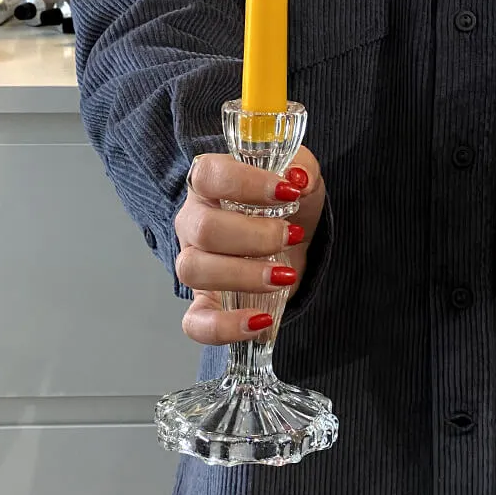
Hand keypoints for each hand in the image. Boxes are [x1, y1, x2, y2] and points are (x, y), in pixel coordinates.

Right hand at [173, 146, 325, 345]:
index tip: (288, 192)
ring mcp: (193, 262)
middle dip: (255, 236)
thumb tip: (298, 179)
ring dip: (244, 275)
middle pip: (204, 229)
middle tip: (291, 236)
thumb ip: (302, 168)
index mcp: (209, 183)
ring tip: (284, 275)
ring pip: (194, 270)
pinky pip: (196, 322)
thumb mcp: (301, 176)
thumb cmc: (286, 202)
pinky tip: (260, 321)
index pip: (208, 174)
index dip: (245, 183)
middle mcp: (193, 221)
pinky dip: (225, 326)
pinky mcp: (204, 302)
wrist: (293, 238)